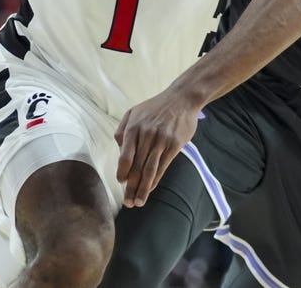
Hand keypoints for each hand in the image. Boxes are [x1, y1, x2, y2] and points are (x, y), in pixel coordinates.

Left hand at [114, 89, 201, 207]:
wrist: (182, 98)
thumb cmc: (156, 107)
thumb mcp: (134, 111)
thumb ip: (123, 129)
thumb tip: (118, 148)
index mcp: (134, 127)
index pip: (125, 155)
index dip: (122, 172)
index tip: (121, 183)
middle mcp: (147, 134)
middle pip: (137, 166)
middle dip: (131, 187)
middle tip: (128, 202)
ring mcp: (162, 140)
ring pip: (149, 169)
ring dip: (143, 188)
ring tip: (138, 202)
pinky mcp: (175, 144)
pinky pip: (163, 166)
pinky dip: (156, 180)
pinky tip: (151, 189)